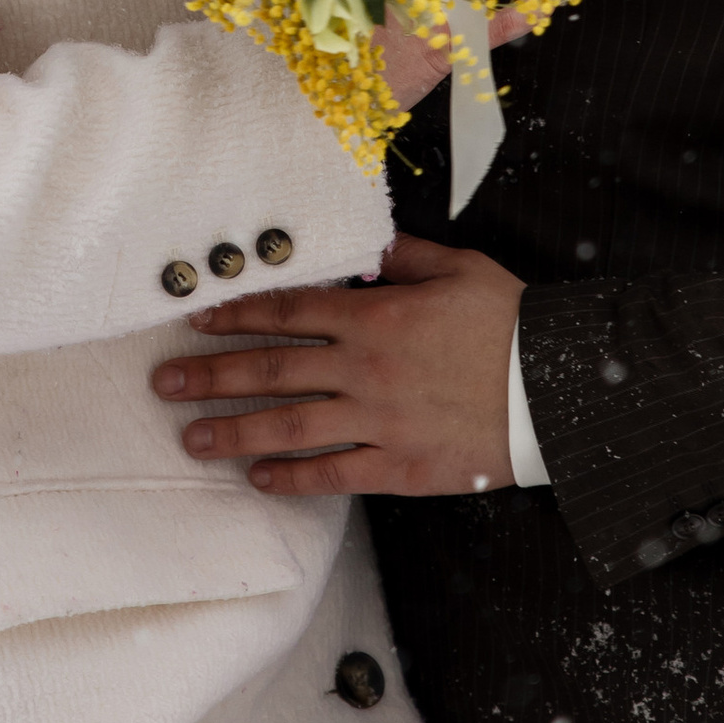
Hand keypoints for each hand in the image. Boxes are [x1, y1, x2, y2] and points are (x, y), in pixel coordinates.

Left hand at [151, 231, 522, 495]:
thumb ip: (404, 257)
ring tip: (190, 437)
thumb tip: (363, 245)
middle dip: (211, 375)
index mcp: (376, 315)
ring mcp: (378, 421)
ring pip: (288, 426)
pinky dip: (291, 477)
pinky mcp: (400, 466)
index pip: (288, 312)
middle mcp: (364, 369)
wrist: (559, 390)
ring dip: (232, 431)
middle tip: (163, 382)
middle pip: (271, 370)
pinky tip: (257, 477)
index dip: (236, 315)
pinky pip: (333, 474)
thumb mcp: (460, 269)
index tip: (197, 320)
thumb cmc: (513, 324)